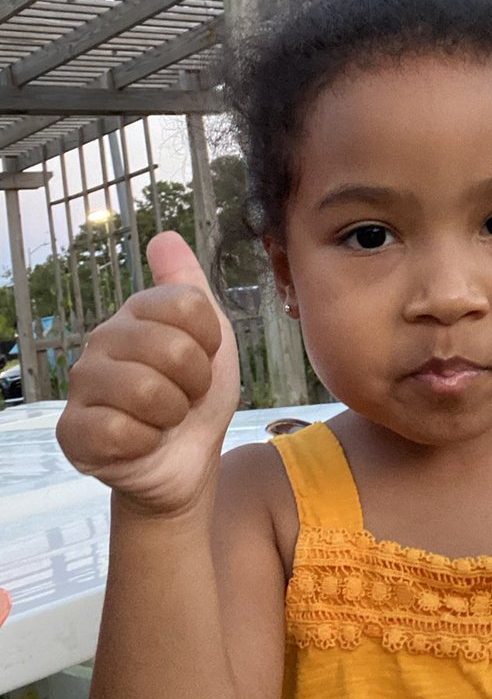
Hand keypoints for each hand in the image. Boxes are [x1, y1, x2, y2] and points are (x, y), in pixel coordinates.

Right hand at [57, 232, 239, 516]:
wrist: (187, 461)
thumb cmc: (198, 397)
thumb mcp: (211, 336)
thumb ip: (190, 286)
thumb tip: (164, 237)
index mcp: (138, 312)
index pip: (188, 304)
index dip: (210, 342)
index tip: (203, 359)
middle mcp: (103, 338)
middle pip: (173, 349)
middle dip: (196, 383)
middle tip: (186, 395)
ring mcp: (84, 383)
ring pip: (147, 391)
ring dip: (173, 414)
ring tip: (165, 417)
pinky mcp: (73, 429)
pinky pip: (120, 430)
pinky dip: (146, 442)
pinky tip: (140, 441)